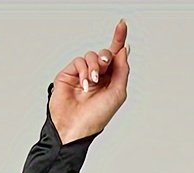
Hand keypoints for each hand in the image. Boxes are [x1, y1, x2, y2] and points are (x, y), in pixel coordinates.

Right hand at [50, 18, 130, 143]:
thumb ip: (122, 70)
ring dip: (94, 66)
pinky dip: (83, 71)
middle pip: (104, 53)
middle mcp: (98, 76)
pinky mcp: (69, 74)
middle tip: (104, 64)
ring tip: (93, 81)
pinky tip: (84, 84)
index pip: (116, 56)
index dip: (119, 40)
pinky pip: (79, 61)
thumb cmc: (96, 117)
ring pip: (91, 55)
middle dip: (106, 56)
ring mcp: (83, 75)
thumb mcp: (117, 94)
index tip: (123, 24)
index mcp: (111, 81)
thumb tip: (124, 50)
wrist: (75, 127)